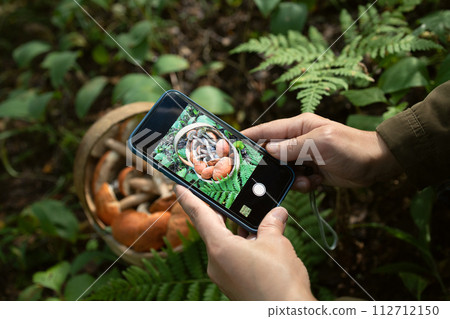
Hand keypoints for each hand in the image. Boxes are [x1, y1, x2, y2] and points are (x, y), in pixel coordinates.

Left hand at [174, 185, 315, 300]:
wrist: (285, 314)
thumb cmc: (279, 281)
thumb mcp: (276, 243)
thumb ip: (272, 224)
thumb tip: (277, 212)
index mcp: (220, 248)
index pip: (199, 216)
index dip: (188, 199)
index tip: (178, 186)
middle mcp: (216, 262)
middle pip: (212, 228)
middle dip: (218, 211)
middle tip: (220, 193)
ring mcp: (225, 275)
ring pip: (225, 243)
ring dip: (236, 229)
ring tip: (248, 213)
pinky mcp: (234, 283)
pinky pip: (233, 256)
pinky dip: (242, 244)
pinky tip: (257, 237)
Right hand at [242, 113, 401, 191]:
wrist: (377, 164)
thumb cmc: (351, 147)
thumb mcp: (320, 143)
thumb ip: (293, 147)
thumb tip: (269, 150)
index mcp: (298, 126)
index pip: (267, 130)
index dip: (249, 136)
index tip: (231, 144)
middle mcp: (299, 140)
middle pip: (272, 153)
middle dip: (270, 165)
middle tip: (265, 176)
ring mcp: (305, 156)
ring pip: (283, 170)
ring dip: (290, 178)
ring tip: (305, 180)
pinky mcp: (312, 171)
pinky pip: (297, 180)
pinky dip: (302, 184)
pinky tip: (314, 183)